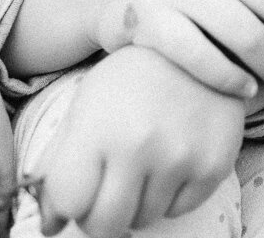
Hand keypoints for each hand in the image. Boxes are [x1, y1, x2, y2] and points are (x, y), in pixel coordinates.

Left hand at [35, 46, 245, 237]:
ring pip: (144, 220)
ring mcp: (181, 157)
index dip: (69, 205)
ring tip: (143, 166)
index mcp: (97, 128)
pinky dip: (171, 196)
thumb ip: (58, 164)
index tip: (79, 193)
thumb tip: (49, 225)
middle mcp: (139, 146)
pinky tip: (171, 162)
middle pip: (106, 225)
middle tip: (108, 192)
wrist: (197, 44)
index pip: (70, 203)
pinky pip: (180, 209)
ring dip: (137, 203)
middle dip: (100, 217)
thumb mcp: (85, 106)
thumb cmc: (131, 79)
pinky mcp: (215, 164)